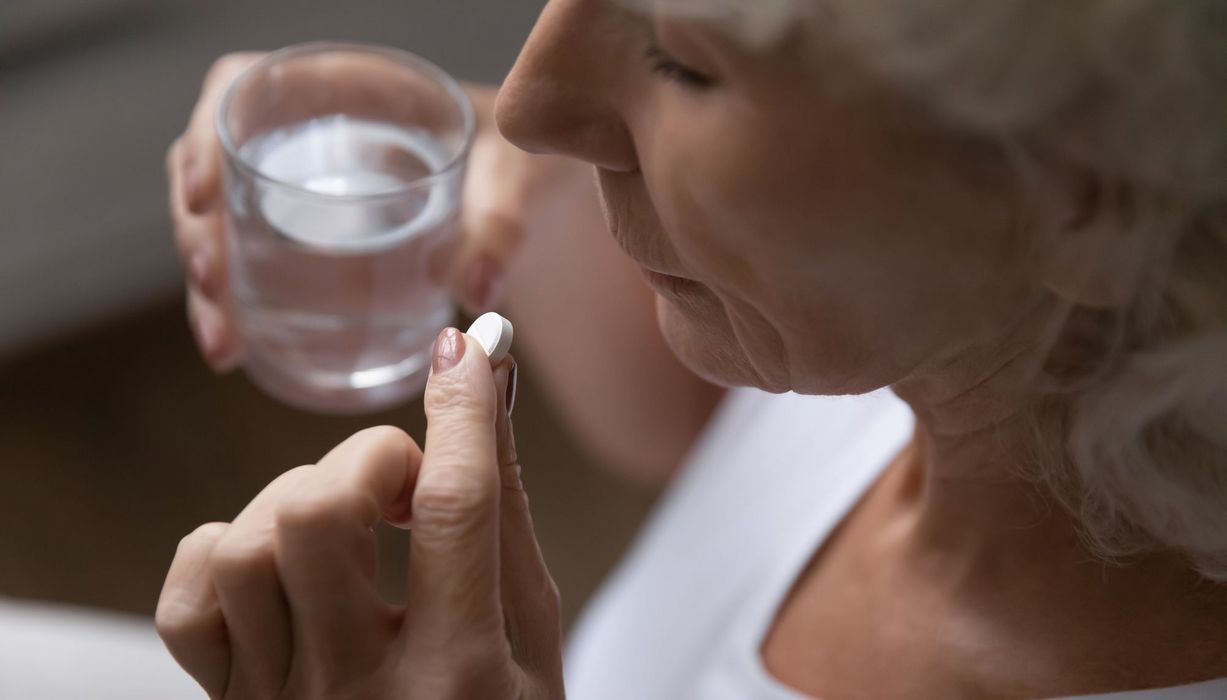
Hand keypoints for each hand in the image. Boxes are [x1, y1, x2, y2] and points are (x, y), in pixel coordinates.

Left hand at [155, 331, 564, 698]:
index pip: (453, 508)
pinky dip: (227, 553)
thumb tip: (486, 401)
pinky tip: (281, 567)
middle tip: (402, 487)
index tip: (464, 353)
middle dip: (369, 461)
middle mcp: (361, 690)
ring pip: (247, 546)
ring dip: (300, 502)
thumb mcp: (534, 643)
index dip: (460, 411)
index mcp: (459, 675)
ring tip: (349, 530)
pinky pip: (190, 600)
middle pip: (318, 514)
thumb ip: (506, 522)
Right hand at [167, 52, 582, 372]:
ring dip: (211, 280)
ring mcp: (312, 188)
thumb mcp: (518, 181)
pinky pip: (256, 260)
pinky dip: (239, 304)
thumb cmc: (527, 163)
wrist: (541, 193)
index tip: (200, 193)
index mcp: (354, 94)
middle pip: (220, 163)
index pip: (247, 88)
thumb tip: (476, 287)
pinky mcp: (318, 237)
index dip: (207, 133)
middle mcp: (319, 136)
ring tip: (224, 342)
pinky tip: (239, 350)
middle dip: (200, 228)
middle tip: (214, 289)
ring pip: (227, 219)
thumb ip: (502, 226)